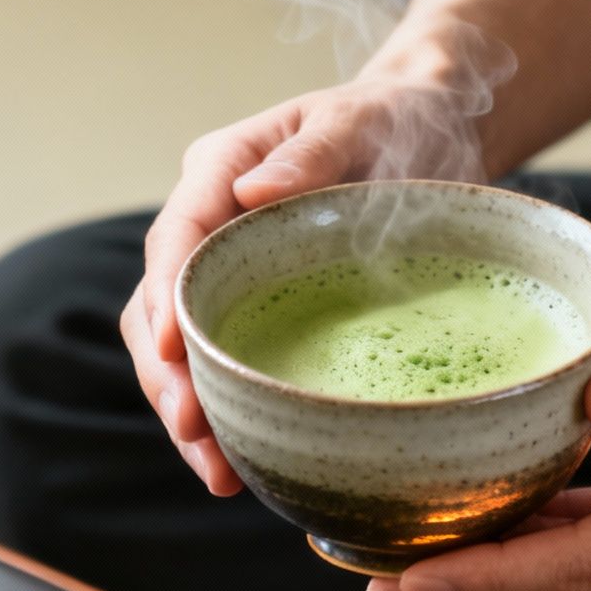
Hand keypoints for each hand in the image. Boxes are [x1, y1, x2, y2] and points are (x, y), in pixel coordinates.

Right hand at [120, 63, 484, 494]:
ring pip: (184, 347)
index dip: (167, 297)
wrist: (425, 132)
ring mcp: (231, 271)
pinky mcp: (260, 308)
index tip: (172, 351)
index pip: (176, 236)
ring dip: (191, 409)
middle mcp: (211, 224)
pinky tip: (241, 464)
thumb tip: (251, 189)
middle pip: (164, 305)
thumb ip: (312, 151)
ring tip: (216, 474)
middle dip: (170, 375)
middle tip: (193, 434)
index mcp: (220, 168)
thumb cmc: (391, 116)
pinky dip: (229, 412)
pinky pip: (227, 363)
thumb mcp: (361, 120)